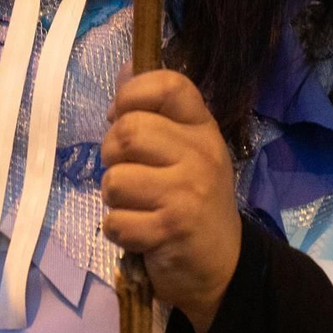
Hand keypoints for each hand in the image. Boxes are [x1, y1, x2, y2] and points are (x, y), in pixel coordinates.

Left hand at [100, 69, 240, 332]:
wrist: (222, 265)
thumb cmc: (192, 199)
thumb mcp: (183, 150)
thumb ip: (153, 111)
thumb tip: (125, 68)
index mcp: (202, 128)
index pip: (169, 85)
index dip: (132, 94)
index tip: (121, 115)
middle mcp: (201, 154)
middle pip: (128, 131)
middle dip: (111, 154)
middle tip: (126, 171)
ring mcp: (188, 192)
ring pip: (115, 180)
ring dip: (114, 198)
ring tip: (136, 206)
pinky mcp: (172, 229)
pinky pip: (116, 221)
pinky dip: (119, 231)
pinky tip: (141, 233)